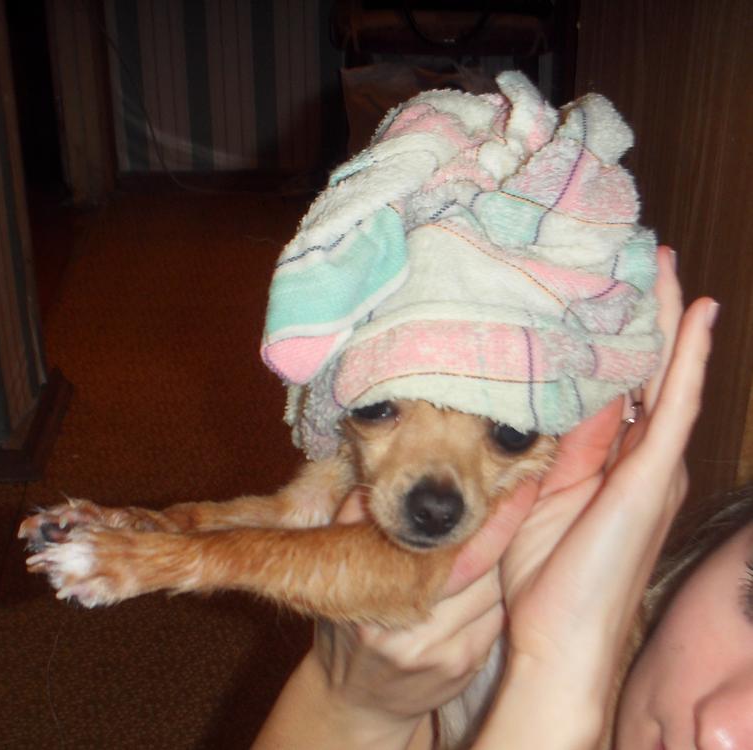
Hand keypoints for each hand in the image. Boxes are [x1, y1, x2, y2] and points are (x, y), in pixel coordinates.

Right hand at [297, 483, 537, 746]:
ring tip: (493, 539)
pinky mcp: (463, 671)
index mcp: (380, 594)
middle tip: (519, 495)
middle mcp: (411, 630)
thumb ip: (352, 520)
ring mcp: (441, 655)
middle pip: (479, 569)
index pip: (449, 549)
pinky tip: (482, 585)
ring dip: (499, 565)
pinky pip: (494, 619)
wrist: (356, 698)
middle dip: (502, 531)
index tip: (508, 486)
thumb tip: (387, 482)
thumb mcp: (340, 568)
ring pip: (493, 593)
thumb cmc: (349, 622)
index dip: (486, 517)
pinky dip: (494, 598)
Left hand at [475, 247, 715, 747]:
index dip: (618, 338)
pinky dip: (687, 358)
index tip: (603, 291)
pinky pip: (675, 404)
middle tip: (644, 259)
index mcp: (616, 462)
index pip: (623, 385)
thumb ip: (554, 446)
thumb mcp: (538, 493)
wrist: (559, 634)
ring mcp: (656, 465)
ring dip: (668, 320)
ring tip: (664, 266)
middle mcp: (644, 457)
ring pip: (668, 376)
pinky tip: (694, 314)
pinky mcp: (655, 476)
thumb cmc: (544, 572)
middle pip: (650, 371)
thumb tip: (555, 393)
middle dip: (647, 316)